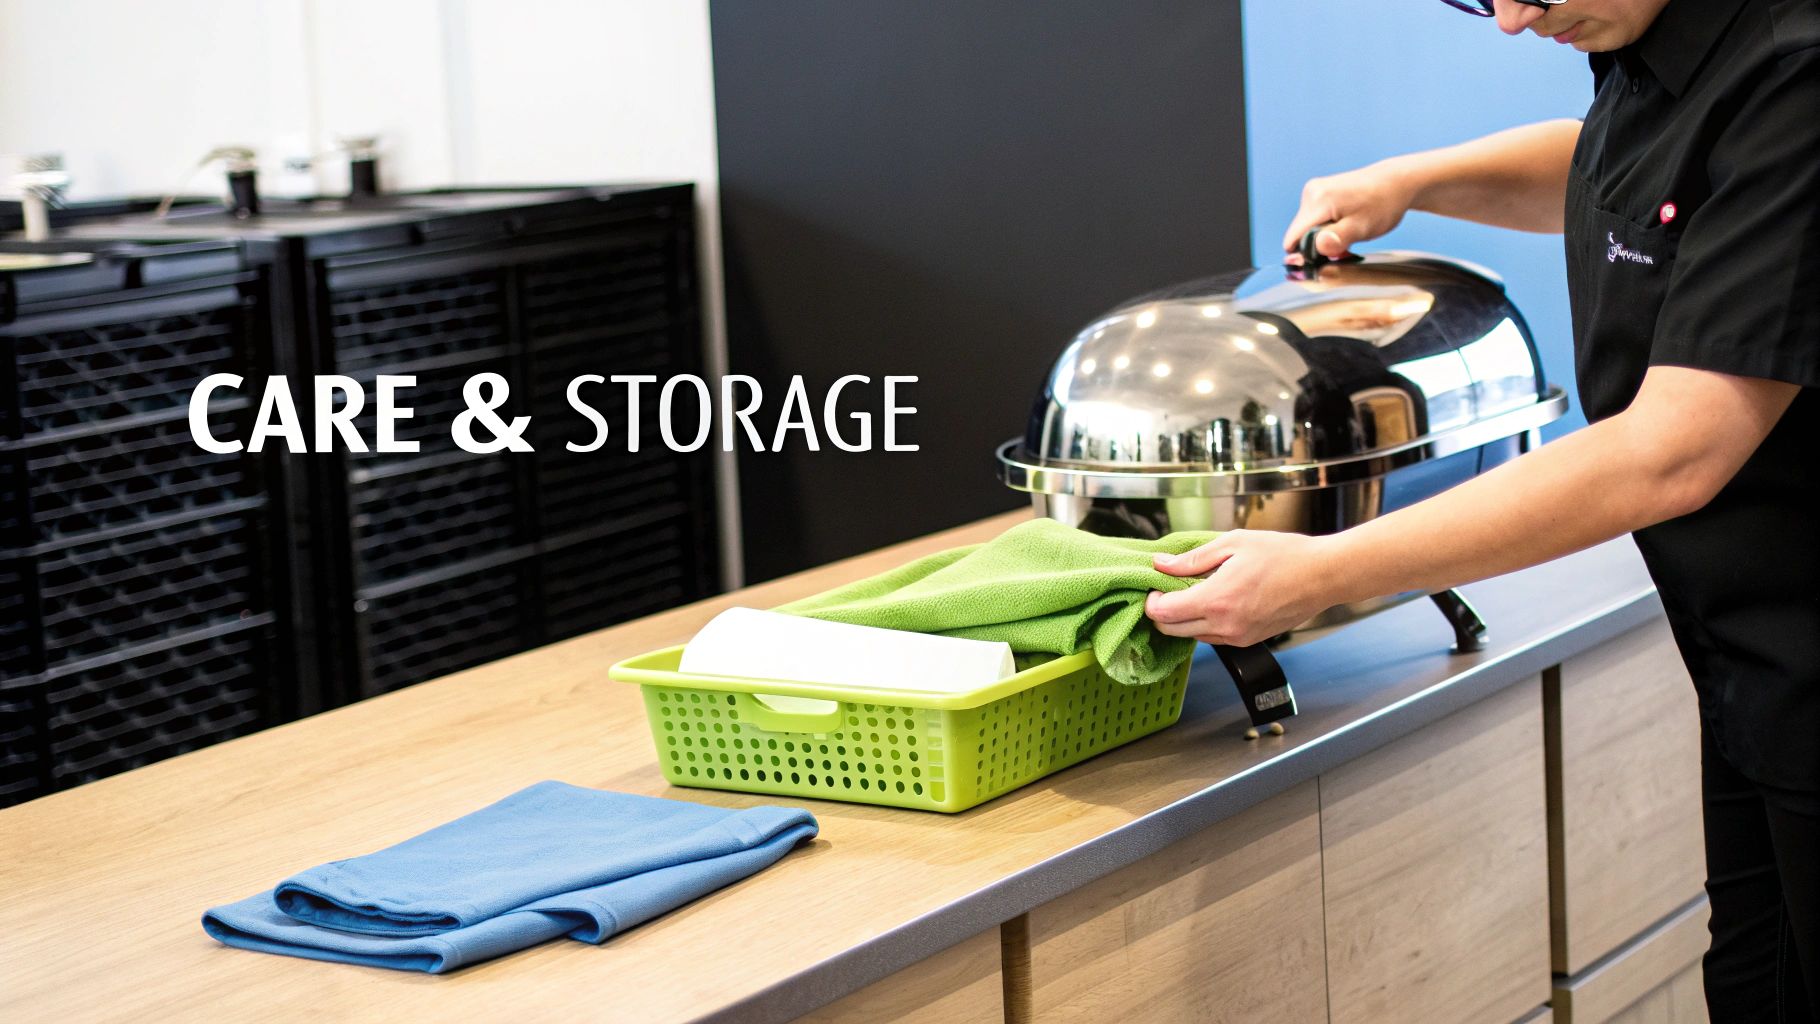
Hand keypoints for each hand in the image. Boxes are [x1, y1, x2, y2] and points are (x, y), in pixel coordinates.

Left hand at [1145, 530, 1340, 647]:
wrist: (1322, 576)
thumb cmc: (1284, 555)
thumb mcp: (1233, 544)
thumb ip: (1192, 559)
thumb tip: (1161, 564)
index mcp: (1216, 600)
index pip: (1162, 613)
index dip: (1152, 600)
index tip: (1156, 585)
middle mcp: (1224, 626)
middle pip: (1171, 630)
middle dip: (1162, 611)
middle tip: (1169, 589)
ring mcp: (1237, 637)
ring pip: (1191, 636)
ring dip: (1184, 618)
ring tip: (1196, 590)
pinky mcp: (1248, 641)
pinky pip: (1213, 637)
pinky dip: (1205, 623)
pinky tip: (1216, 601)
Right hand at [1282, 157, 1420, 260]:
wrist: (1397, 182)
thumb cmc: (1383, 204)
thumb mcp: (1362, 227)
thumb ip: (1336, 240)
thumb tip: (1315, 249)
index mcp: (1317, 201)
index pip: (1293, 239)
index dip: (1306, 255)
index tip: (1328, 258)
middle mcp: (1311, 193)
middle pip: (1299, 234)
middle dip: (1318, 247)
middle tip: (1346, 248)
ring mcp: (1314, 191)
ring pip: (1307, 229)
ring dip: (1324, 239)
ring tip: (1349, 235)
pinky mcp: (1319, 193)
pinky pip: (1314, 220)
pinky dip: (1327, 229)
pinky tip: (1345, 227)